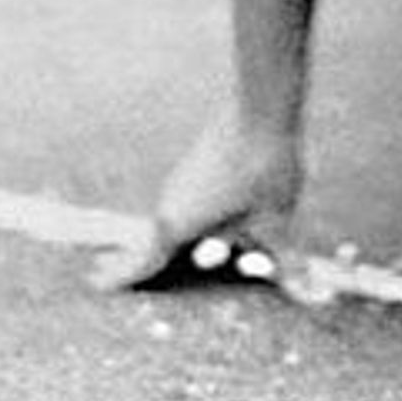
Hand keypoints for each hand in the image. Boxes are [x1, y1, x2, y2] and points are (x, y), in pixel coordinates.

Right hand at [90, 103, 303, 290]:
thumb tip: (308, 294)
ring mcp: (182, 180)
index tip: (93, 281)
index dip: (117, 276)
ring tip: (197, 257)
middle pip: (157, 243)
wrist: (261, 107)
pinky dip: (199, 219)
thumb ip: (284, 261)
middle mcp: (169, 203)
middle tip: (113, 272)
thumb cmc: (264, 169)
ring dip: (185, 240)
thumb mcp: (275, 222)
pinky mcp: (198, 163)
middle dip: (149, 263)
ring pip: (178, 220)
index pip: (140, 263)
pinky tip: (226, 221)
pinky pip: (192, 202)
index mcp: (175, 226)